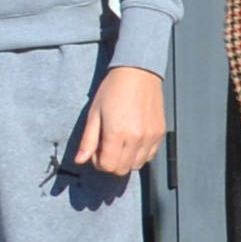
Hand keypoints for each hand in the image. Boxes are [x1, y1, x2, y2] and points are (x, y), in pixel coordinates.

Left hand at [67, 64, 168, 178]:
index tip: (96, 150)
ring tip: (121, 143)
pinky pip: (150, 155)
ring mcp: (151, 136)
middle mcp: (136, 138)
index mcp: (117, 134)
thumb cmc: (114, 89)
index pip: (107, 166)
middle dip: (111, 163)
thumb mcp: (94, 113)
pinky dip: (141, 154)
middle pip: (122, 169)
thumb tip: (79, 160)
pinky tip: (133, 140)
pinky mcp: (160, 132)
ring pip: (137, 165)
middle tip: (107, 147)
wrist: (138, 72)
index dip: (98, 162)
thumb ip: (88, 140)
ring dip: (126, 160)